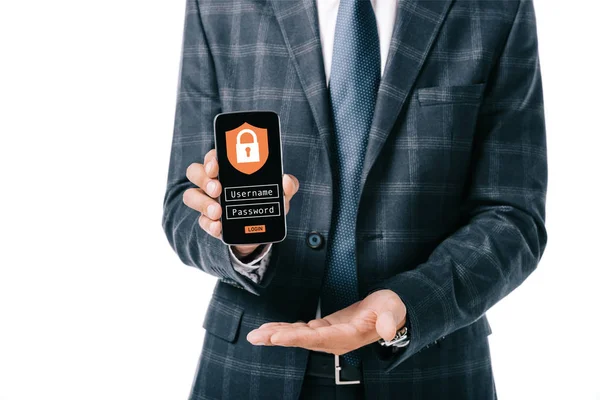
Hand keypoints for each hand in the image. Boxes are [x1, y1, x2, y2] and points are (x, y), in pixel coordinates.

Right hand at [183, 149, 299, 256]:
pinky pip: (201, 221)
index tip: (217, 165)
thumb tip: (286, 180)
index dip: (211, 158)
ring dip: (202, 202)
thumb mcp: (281, 195)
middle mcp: (213, 182)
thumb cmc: (267, 203)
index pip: (213, 157)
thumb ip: (287, 187)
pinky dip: (209, 224)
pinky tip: (218, 227)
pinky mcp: (209, 221)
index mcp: (228, 170)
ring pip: (191, 196)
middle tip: (217, 189)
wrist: (261, 232)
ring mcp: (208, 201)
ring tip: (218, 211)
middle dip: (204, 178)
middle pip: (195, 172)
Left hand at [246, 289, 405, 354]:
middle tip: (256, 337)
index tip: (276, 336)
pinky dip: (285, 328)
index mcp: (347, 337)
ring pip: (298, 336)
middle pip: (301, 340)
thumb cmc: (391, 309)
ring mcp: (328, 336)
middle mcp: (334, 340)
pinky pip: (301, 330)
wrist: (391, 311)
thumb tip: (387, 330)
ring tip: (256, 335)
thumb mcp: (392, 310)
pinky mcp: (324, 328)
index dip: (295, 337)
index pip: (317, 339)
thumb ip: (388, 319)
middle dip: (278, 338)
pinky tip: (271, 329)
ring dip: (277, 335)